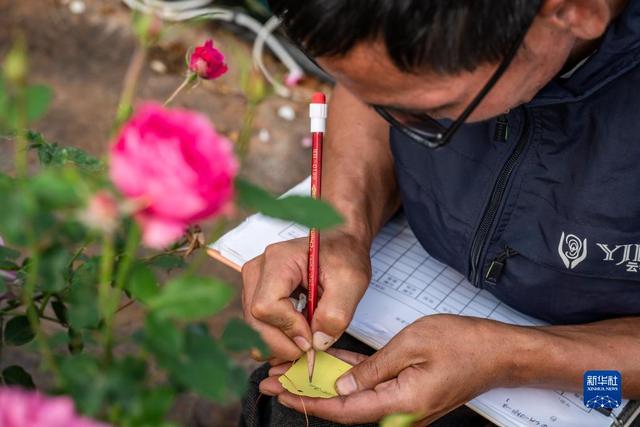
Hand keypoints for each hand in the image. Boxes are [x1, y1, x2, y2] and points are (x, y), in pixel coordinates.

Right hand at [241, 230, 371, 361]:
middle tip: (311, 348)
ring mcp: (254, 281)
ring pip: (253, 327)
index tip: (314, 337)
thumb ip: (336, 314)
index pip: (267, 306)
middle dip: (283, 343)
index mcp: (279, 259)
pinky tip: (296, 337)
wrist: (339, 242)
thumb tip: (317, 342)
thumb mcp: (352, 281)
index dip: (289, 328)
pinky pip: (257, 325)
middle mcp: (258, 269)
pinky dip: (276, 338)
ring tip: (306, 340)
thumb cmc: (344, 255)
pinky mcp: (256, 293)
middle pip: (254, 320)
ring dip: (279, 343)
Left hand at [260, 314, 517, 424]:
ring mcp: (403, 403)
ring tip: (291, 373)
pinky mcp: (406, 392)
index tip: (281, 392)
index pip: (344, 410)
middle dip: (306, 395)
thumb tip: (341, 388)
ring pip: (353, 398)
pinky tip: (326, 367)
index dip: (309, 403)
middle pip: (343, 408)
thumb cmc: (463, 344)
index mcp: (401, 402)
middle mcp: (399, 411)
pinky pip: (370, 387)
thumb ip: (374, 369)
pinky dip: (346, 378)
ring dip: (322, 386)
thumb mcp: (414, 345)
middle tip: (273, 380)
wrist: (498, 353)